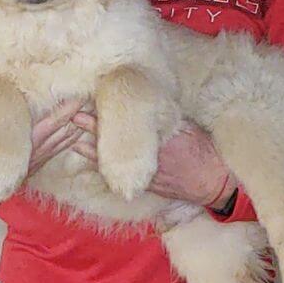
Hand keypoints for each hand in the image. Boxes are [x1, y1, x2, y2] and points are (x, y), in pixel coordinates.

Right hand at [0, 95, 87, 198]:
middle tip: (92, 97)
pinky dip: (73, 138)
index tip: (78, 96)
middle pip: (64, 129)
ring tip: (92, 109)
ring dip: (80, 125)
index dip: (67, 110)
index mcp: (24, 141)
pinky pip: (62, 148)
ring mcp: (42, 156)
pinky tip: (81, 128)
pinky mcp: (42, 160)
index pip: (52, 123)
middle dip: (79, 113)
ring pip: (66, 139)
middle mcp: (37, 149)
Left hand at [71, 113, 235, 207]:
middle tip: (74, 115)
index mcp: (158, 134)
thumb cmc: (202, 150)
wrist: (212, 181)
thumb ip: (164, 117)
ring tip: (71, 136)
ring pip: (111, 158)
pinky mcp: (143, 183)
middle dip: (94, 127)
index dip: (108, 111)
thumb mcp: (185, 126)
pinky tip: (85, 157)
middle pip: (114, 138)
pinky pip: (116, 173)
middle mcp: (148, 153)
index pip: (126, 121)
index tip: (94, 99)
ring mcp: (144, 169)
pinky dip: (100, 164)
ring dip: (90, 147)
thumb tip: (147, 101)